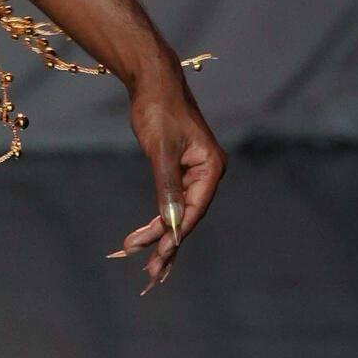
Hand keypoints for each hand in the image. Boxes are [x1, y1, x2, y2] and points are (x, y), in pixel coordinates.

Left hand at [111, 69, 225, 291]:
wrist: (152, 82)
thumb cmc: (158, 110)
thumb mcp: (161, 149)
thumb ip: (166, 186)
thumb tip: (170, 222)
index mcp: (211, 167)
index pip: (194, 210)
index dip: (175, 234)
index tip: (159, 255)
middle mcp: (207, 173)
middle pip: (188, 217)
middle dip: (168, 245)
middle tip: (151, 275)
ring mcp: (194, 173)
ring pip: (178, 213)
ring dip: (161, 237)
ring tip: (146, 265)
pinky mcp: (179, 171)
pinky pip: (170, 202)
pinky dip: (159, 220)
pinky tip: (148, 238)